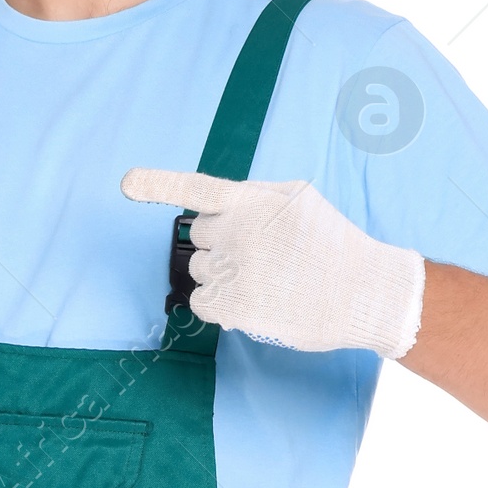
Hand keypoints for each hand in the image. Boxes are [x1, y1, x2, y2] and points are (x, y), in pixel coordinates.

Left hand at [122, 168, 424, 363]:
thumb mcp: (298, 201)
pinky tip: (251, 301)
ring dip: (221, 274)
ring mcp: (233, 269)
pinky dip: (218, 304)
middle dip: (219, 244)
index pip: (196, 188)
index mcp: (253, 200)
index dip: (157, 184)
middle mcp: (237, 231)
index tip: (126, 183)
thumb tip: (219, 210)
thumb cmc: (332, 246)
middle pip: (198, 235)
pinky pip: (201, 302)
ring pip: (199, 269)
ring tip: (264, 280)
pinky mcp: (233, 305)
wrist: (361, 291)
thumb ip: (255, 199)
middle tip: (258, 257)